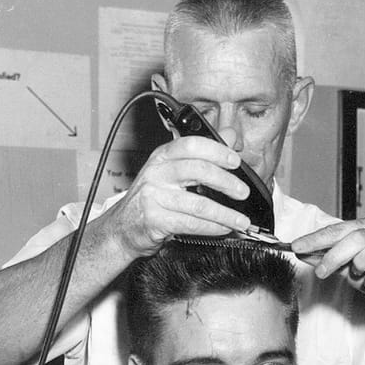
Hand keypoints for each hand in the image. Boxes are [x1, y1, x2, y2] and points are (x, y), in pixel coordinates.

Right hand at [101, 136, 252, 258]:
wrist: (122, 228)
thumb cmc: (151, 198)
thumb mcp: (172, 170)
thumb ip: (202, 154)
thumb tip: (230, 136)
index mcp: (162, 156)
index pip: (192, 145)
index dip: (217, 151)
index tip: (235, 161)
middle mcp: (156, 173)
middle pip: (197, 170)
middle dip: (226, 182)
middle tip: (242, 193)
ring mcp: (153, 196)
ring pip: (198, 203)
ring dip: (225, 214)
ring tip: (241, 221)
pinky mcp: (154, 220)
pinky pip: (190, 223)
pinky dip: (211, 227)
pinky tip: (223, 229)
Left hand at [289, 218, 364, 321]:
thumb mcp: (346, 267)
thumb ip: (325, 259)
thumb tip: (301, 252)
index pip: (338, 230)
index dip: (316, 238)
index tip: (297, 247)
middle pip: (356, 237)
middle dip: (334, 255)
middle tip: (321, 272)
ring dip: (361, 264)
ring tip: (358, 275)